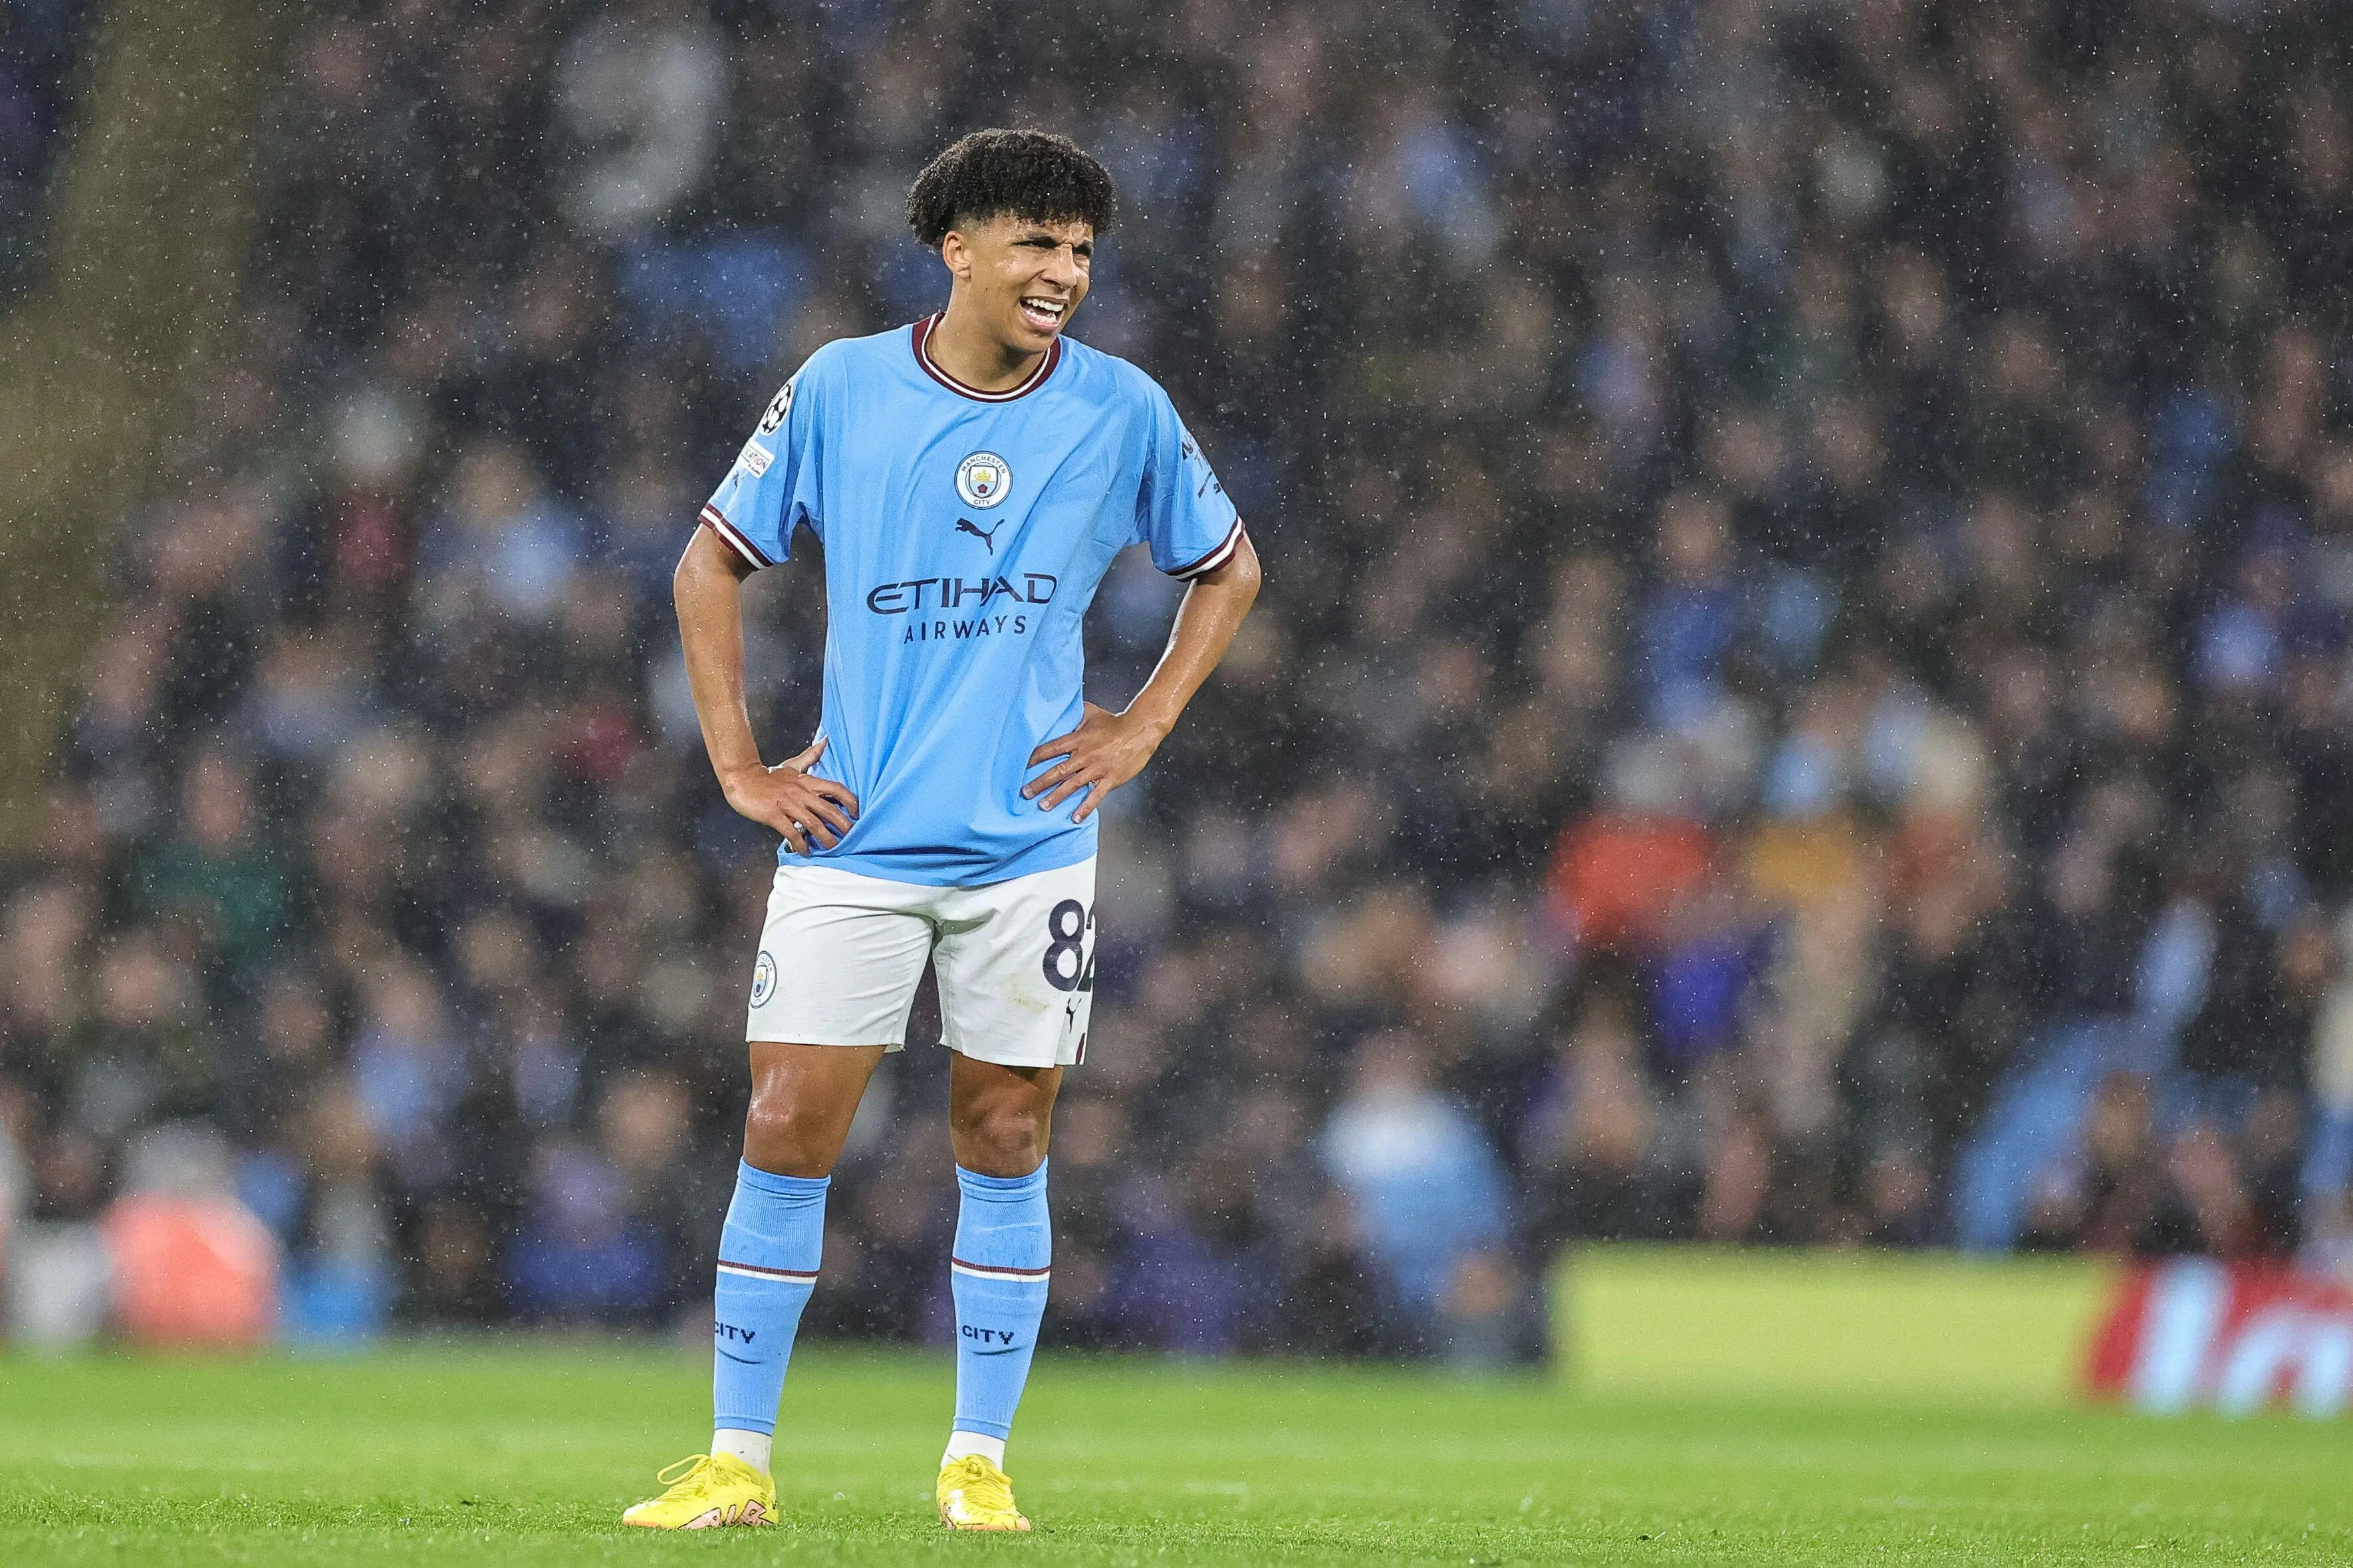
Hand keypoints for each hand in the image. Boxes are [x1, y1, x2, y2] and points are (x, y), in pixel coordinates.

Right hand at [722, 738, 859, 853]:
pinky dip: (801, 843)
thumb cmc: (769, 776)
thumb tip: (826, 740)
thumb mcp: (792, 765)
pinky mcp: (774, 814)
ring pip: (813, 823)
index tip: (858, 813)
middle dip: (843, 825)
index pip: (836, 788)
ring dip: (825, 838)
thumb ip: (810, 756)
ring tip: (833, 849)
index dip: (850, 800)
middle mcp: (801, 792)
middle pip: (829, 809)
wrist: (742, 780)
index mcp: (807, 781)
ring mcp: (787, 804)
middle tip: (852, 837)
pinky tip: (805, 851)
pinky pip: (792, 831)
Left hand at [1023, 703, 1168, 823]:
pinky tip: (1075, 818)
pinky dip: (1085, 808)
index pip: (1052, 749)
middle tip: (1025, 792)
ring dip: (1057, 797)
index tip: (1023, 766)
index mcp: (1079, 739)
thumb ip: (1075, 715)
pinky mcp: (1110, 779)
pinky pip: (1095, 796)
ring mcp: (1097, 769)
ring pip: (1073, 785)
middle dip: (1040, 782)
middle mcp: (1085, 755)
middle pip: (1058, 771)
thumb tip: (1061, 712)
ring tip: (1043, 806)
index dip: (1036, 757)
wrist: (1140, 731)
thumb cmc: (1115, 722)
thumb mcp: (1092, 713)